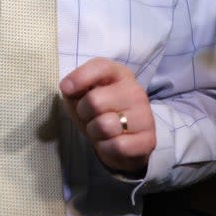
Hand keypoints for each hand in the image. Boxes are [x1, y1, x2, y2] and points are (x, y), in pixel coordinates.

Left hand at [60, 59, 155, 174]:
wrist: (121, 141)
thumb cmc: (97, 112)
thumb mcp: (81, 95)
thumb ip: (73, 87)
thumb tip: (68, 87)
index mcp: (119, 74)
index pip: (101, 67)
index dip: (79, 77)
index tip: (67, 88)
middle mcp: (136, 92)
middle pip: (94, 101)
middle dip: (83, 113)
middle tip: (90, 116)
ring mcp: (145, 115)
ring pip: (104, 126)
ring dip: (94, 132)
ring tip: (101, 130)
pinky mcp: (148, 140)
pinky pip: (116, 146)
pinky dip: (106, 148)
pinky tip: (111, 143)